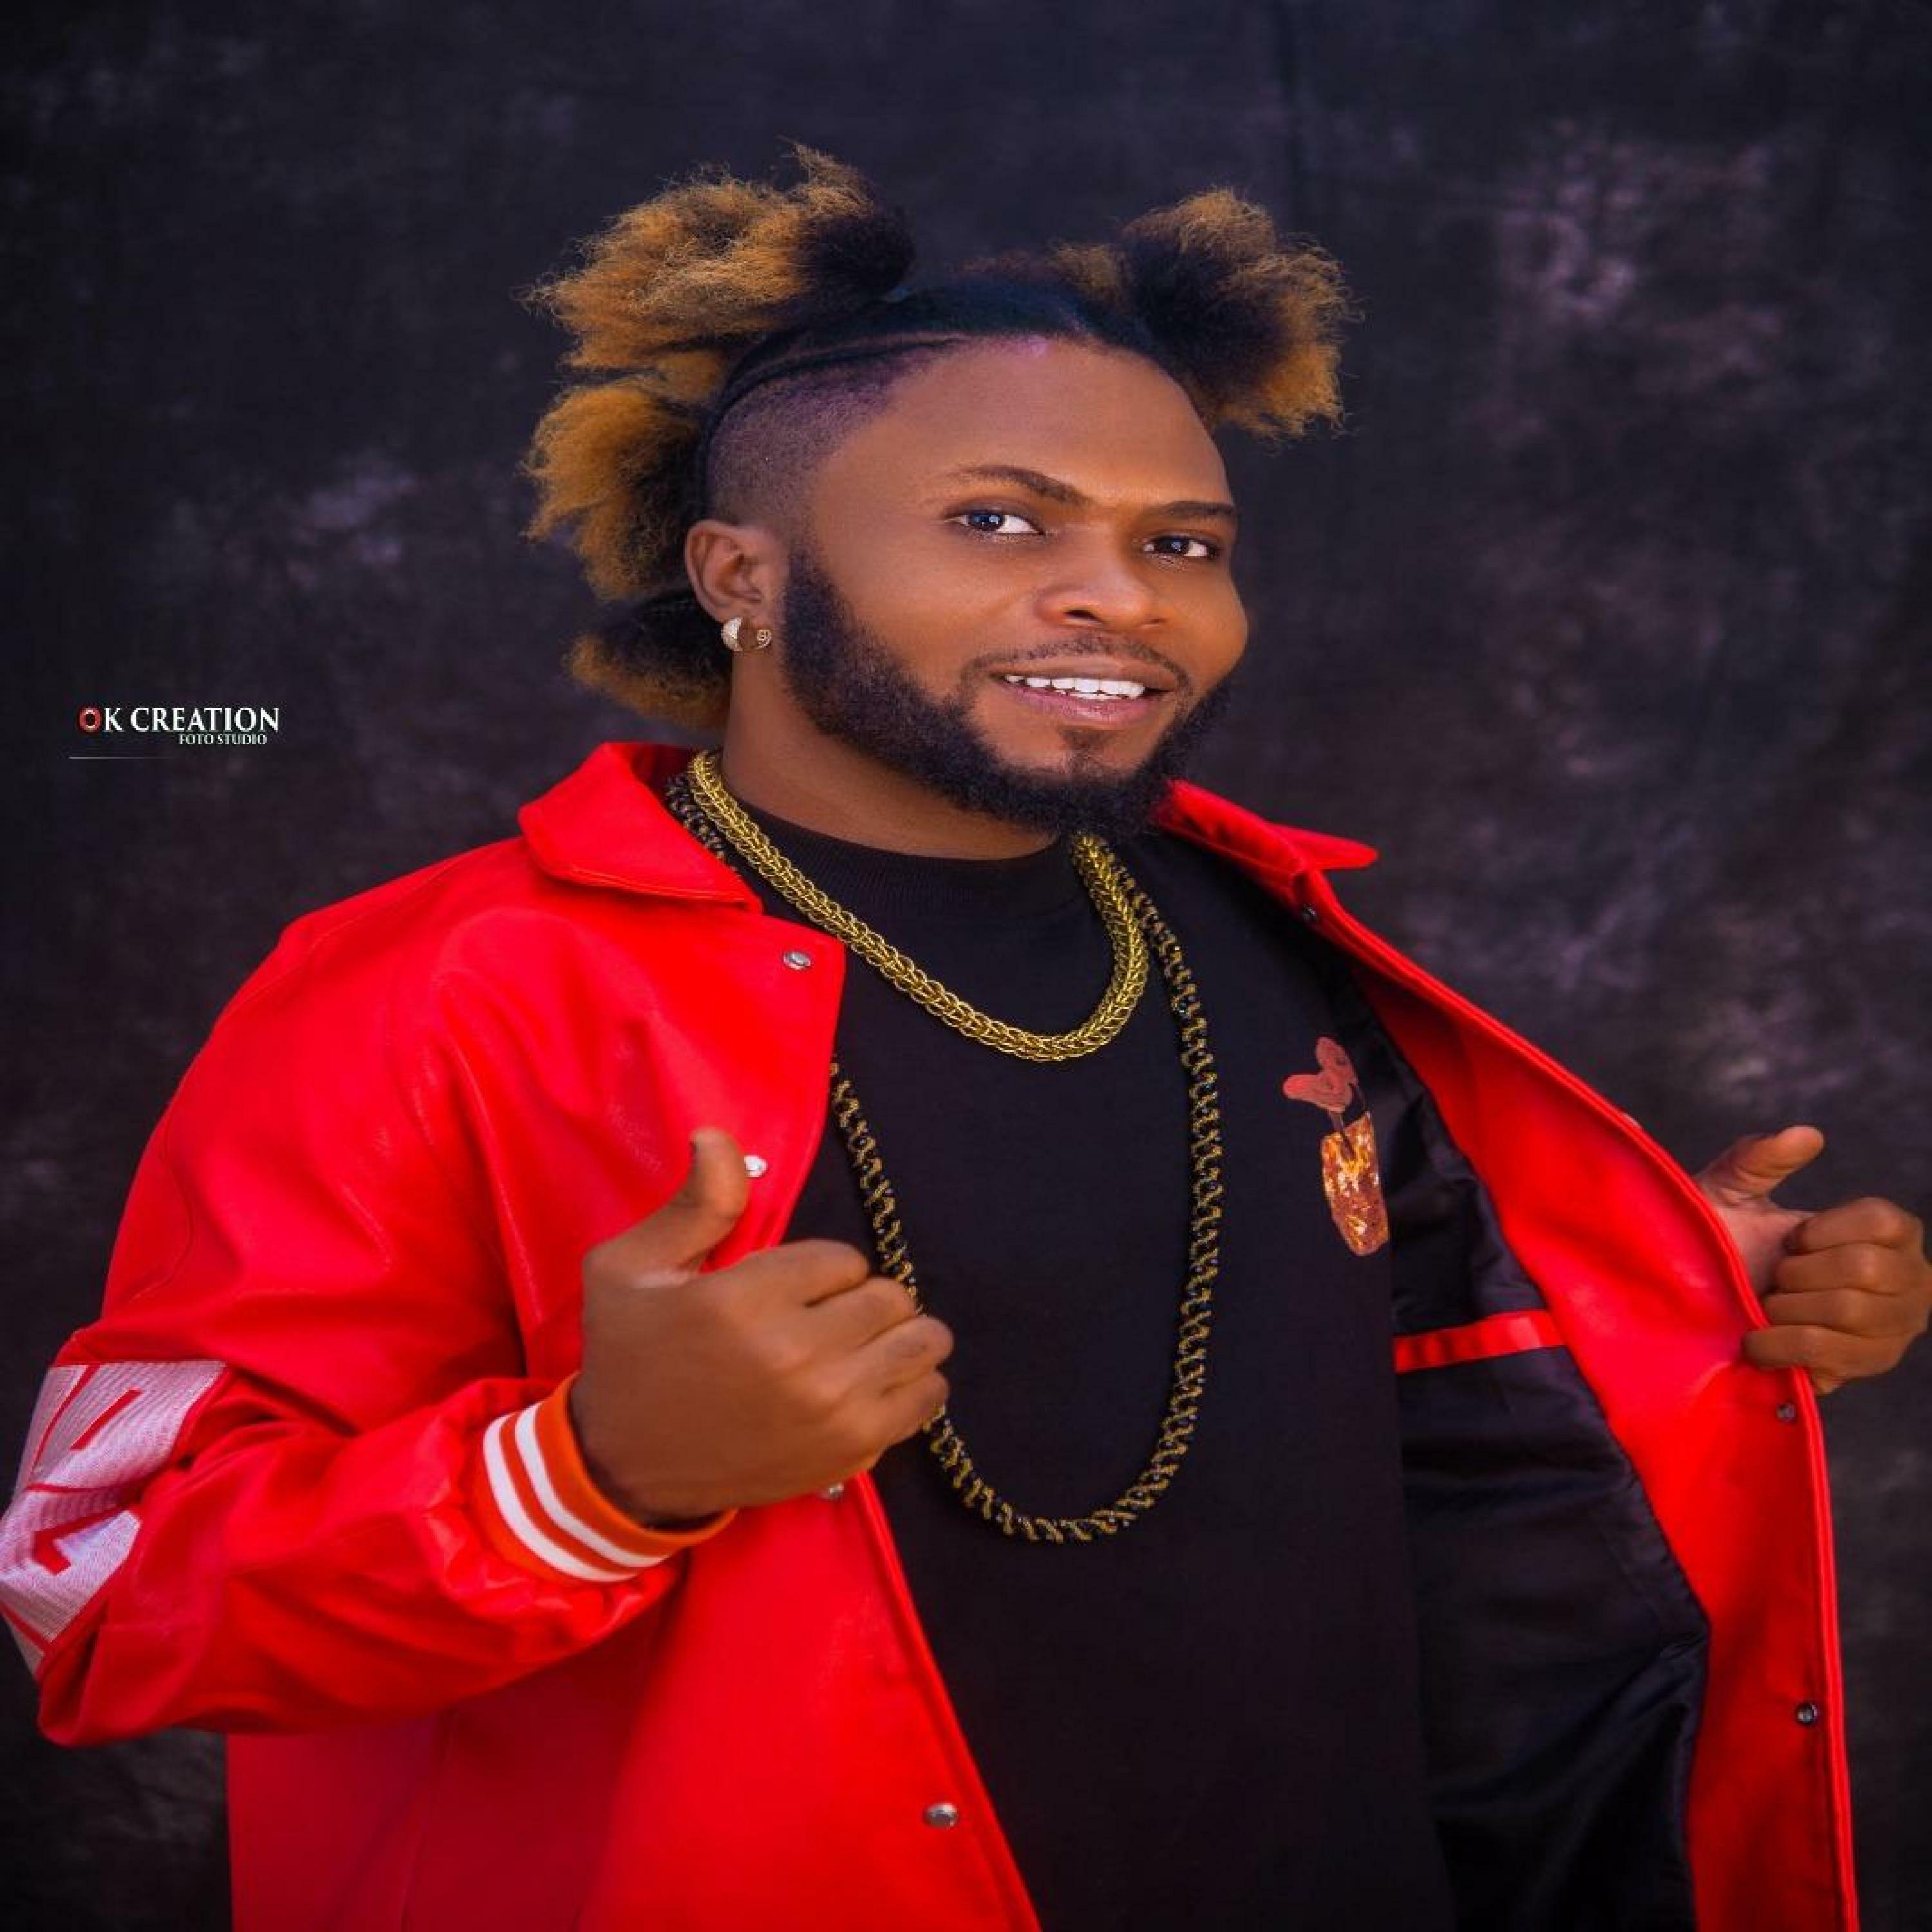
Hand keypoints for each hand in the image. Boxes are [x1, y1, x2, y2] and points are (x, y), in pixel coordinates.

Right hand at [569, 1126, 952, 1522]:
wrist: (623, 1467)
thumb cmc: (627, 1357)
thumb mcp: (630, 1267)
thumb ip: (695, 1205)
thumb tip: (719, 1136)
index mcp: (744, 1302)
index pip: (843, 1259)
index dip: (824, 1269)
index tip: (791, 1289)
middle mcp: (798, 1356)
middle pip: (889, 1299)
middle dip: (862, 1299)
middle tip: (827, 1316)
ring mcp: (832, 1411)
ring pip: (921, 1345)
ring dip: (898, 1338)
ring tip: (859, 1346)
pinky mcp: (852, 1453)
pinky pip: (926, 1399)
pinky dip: (911, 1385)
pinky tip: (872, 1384)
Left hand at [1694, 1123, 1930, 1394]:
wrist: (1699, 1301)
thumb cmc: (1723, 1236)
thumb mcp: (1731, 1188)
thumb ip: (1761, 1156)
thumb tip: (1808, 1134)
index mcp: (1890, 1231)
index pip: (1885, 1221)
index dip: (1824, 1230)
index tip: (1789, 1238)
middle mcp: (1909, 1280)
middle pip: (1867, 1269)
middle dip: (1799, 1271)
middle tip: (1774, 1277)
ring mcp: (1894, 1330)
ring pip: (1851, 1313)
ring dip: (1788, 1308)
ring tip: (1766, 1305)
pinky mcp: (1865, 1369)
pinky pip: (1831, 1356)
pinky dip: (1782, 1344)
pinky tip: (1757, 1340)